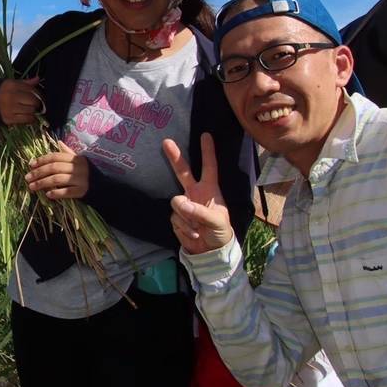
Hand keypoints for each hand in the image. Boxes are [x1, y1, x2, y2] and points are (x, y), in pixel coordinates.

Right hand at [0, 78, 43, 124]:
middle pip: (33, 100)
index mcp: (11, 85)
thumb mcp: (8, 84)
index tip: (39, 96)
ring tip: (30, 110)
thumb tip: (37, 79)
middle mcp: (10, 96)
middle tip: (35, 104)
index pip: (31, 89)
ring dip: (33, 111)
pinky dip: (30, 119)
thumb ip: (24, 83)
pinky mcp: (8, 118)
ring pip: (31, 110)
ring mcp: (9, 108)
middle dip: (36, 103)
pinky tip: (29, 117)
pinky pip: (26, 119)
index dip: (38, 93)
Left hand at [25, 140, 88, 199]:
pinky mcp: (82, 191)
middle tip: (27, 178)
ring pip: (57, 179)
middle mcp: (77, 167)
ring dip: (42, 183)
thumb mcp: (79, 160)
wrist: (103, 186)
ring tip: (32, 187)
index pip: (55, 157)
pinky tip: (48, 195)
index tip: (30, 165)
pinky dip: (56, 193)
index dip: (41, 160)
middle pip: (54, 168)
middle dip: (38, 172)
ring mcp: (80, 179)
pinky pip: (67, 192)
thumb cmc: (88, 172)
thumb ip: (68, 152)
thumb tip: (58, 142)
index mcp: (75, 158)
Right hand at [162, 133, 233, 253]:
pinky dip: (184, 228)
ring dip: (186, 218)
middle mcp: (194, 193)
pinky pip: (175, 218)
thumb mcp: (217, 222)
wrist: (210, 252)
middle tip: (166, 142)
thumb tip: (180, 202)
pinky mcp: (176, 217)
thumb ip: (200, 212)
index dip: (208, 152)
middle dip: (174, 157)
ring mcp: (184, 204)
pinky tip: (194, 234)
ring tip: (198, 230)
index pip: (209, 168)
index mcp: (210, 190)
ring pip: (177, 203)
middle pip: (183, 172)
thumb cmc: (220, 232)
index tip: (206, 135)